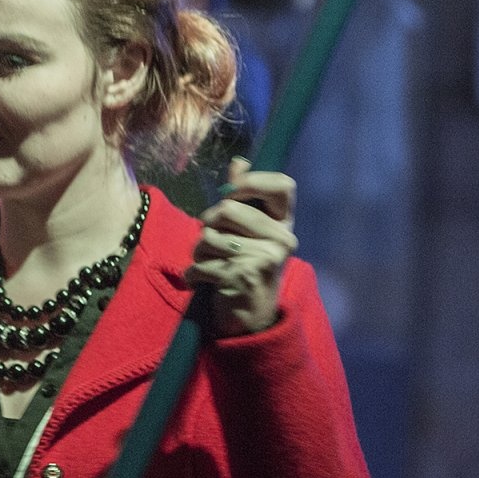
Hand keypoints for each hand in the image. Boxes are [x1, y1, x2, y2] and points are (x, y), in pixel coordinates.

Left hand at [184, 158, 297, 337]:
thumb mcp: (247, 231)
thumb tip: (239, 161)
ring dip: (199, 251)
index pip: (282, 185)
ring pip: (209, 236)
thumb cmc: (244, 265)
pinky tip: (204, 281)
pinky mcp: (244, 276)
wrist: (250, 316)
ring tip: (211, 263)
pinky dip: (194, 273)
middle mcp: (282, 239)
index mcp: (284, 223)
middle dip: (208, 224)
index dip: (252, 180)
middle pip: (227, 209)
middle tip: (213, 241)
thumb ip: (242, 197)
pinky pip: (202, 261)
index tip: (231, 192)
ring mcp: (265, 258)